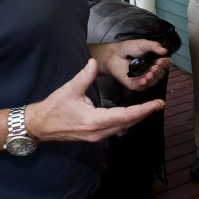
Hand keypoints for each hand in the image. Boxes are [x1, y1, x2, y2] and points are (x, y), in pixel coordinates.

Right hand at [27, 59, 164, 141]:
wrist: (40, 126)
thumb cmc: (53, 108)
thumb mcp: (69, 89)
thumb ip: (84, 76)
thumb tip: (94, 63)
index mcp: (94, 120)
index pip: (125, 115)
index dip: (143, 109)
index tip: (156, 104)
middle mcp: (98, 131)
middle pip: (128, 123)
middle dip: (144, 113)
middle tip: (159, 104)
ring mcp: (97, 136)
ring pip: (123, 127)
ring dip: (136, 117)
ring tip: (149, 108)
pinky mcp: (94, 136)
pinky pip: (115, 128)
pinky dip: (126, 121)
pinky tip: (132, 114)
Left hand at [95, 39, 170, 90]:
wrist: (113, 55)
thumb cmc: (127, 49)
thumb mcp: (142, 44)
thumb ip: (154, 46)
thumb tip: (164, 51)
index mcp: (154, 60)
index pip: (165, 64)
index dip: (165, 63)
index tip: (161, 60)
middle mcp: (150, 70)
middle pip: (160, 74)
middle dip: (159, 71)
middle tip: (155, 66)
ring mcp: (143, 77)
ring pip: (153, 82)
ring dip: (153, 78)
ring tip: (150, 73)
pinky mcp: (135, 84)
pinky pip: (142, 87)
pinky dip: (144, 84)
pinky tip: (144, 80)